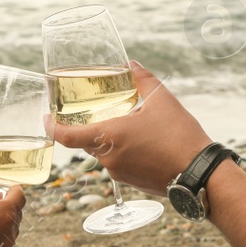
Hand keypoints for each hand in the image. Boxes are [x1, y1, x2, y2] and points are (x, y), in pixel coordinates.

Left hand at [48, 62, 210, 193]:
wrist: (199, 173)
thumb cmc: (179, 136)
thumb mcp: (162, 100)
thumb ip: (142, 79)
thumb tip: (131, 63)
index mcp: (108, 137)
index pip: (67, 136)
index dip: (52, 127)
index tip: (45, 118)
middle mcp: (108, 158)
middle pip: (87, 141)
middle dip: (89, 127)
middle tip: (96, 113)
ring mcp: (119, 173)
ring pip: (104, 152)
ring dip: (111, 139)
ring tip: (131, 126)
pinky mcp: (131, 182)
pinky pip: (119, 163)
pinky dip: (124, 151)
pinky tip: (143, 143)